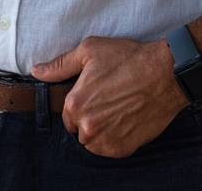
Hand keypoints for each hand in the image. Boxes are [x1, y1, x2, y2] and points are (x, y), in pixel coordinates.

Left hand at [31, 36, 187, 158]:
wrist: (164, 74)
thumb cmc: (127, 59)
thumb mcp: (89, 51)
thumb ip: (60, 65)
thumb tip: (36, 71)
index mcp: (75, 104)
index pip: (67, 115)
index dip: (80, 103)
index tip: (94, 95)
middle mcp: (87, 126)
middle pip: (80, 130)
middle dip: (90, 118)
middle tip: (109, 100)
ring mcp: (106, 140)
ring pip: (94, 142)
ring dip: (101, 131)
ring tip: (118, 109)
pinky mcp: (123, 149)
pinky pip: (111, 149)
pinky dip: (116, 138)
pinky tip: (127, 119)